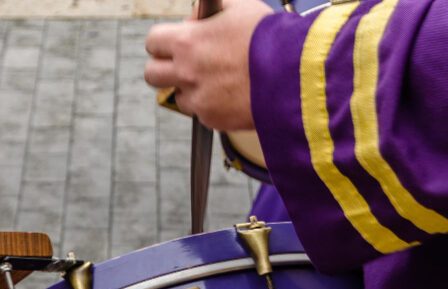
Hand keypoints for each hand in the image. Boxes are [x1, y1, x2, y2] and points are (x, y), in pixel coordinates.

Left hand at [144, 0, 272, 130]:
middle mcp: (186, 72)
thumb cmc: (270, 38)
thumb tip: (194, 20)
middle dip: (163, 68)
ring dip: (189, 88)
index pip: (153, 41)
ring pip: (176, 96)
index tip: (173, 42)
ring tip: (215, 78)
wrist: (295, 75)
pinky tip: (232, 92)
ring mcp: (197, 98)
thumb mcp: (240, 8)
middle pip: (151, 74)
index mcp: (188, 41)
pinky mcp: (210, 119)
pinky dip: (211, 104)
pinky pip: (200, 112)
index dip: (163, 41)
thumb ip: (210, 11)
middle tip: (182, 64)